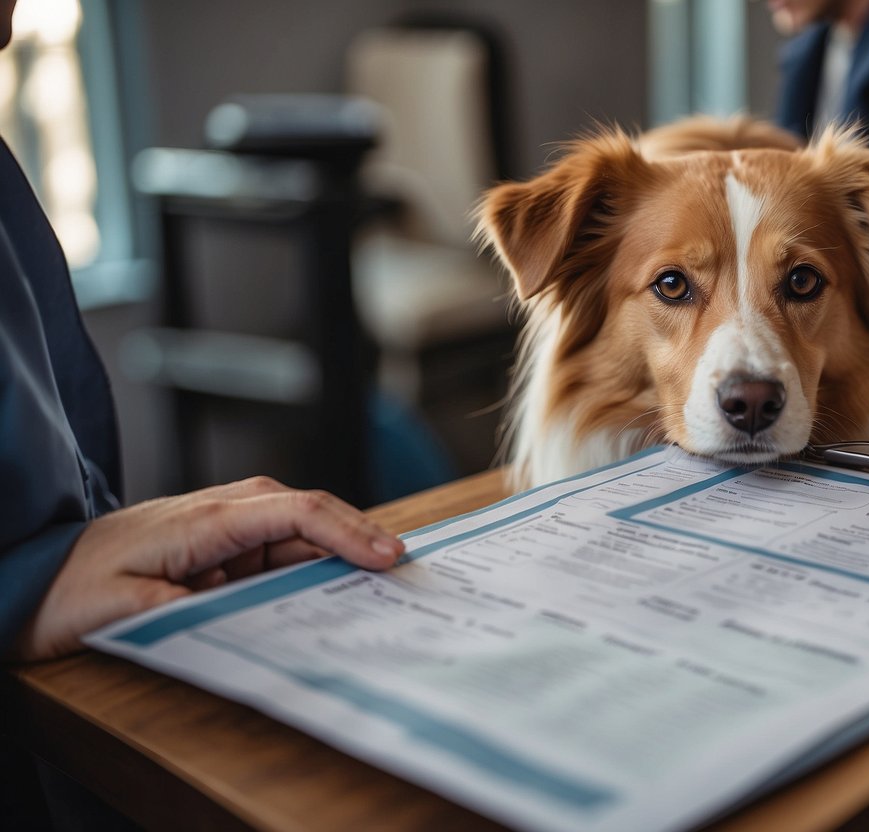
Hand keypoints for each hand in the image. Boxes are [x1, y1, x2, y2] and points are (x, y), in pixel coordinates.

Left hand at [12, 477, 404, 660]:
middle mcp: (222, 513)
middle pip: (310, 513)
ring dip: (340, 551)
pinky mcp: (218, 546)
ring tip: (382, 577)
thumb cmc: (70, 590)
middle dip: (360, 536)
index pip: (298, 513)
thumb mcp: (126, 611)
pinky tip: (334, 586)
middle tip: (404, 567)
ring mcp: (222, 527)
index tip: (388, 559)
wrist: (29, 579)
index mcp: (207, 520)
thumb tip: (259, 615)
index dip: (350, 533)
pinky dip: (313, 564)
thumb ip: (193, 610)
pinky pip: (279, 551)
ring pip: (299, 531)